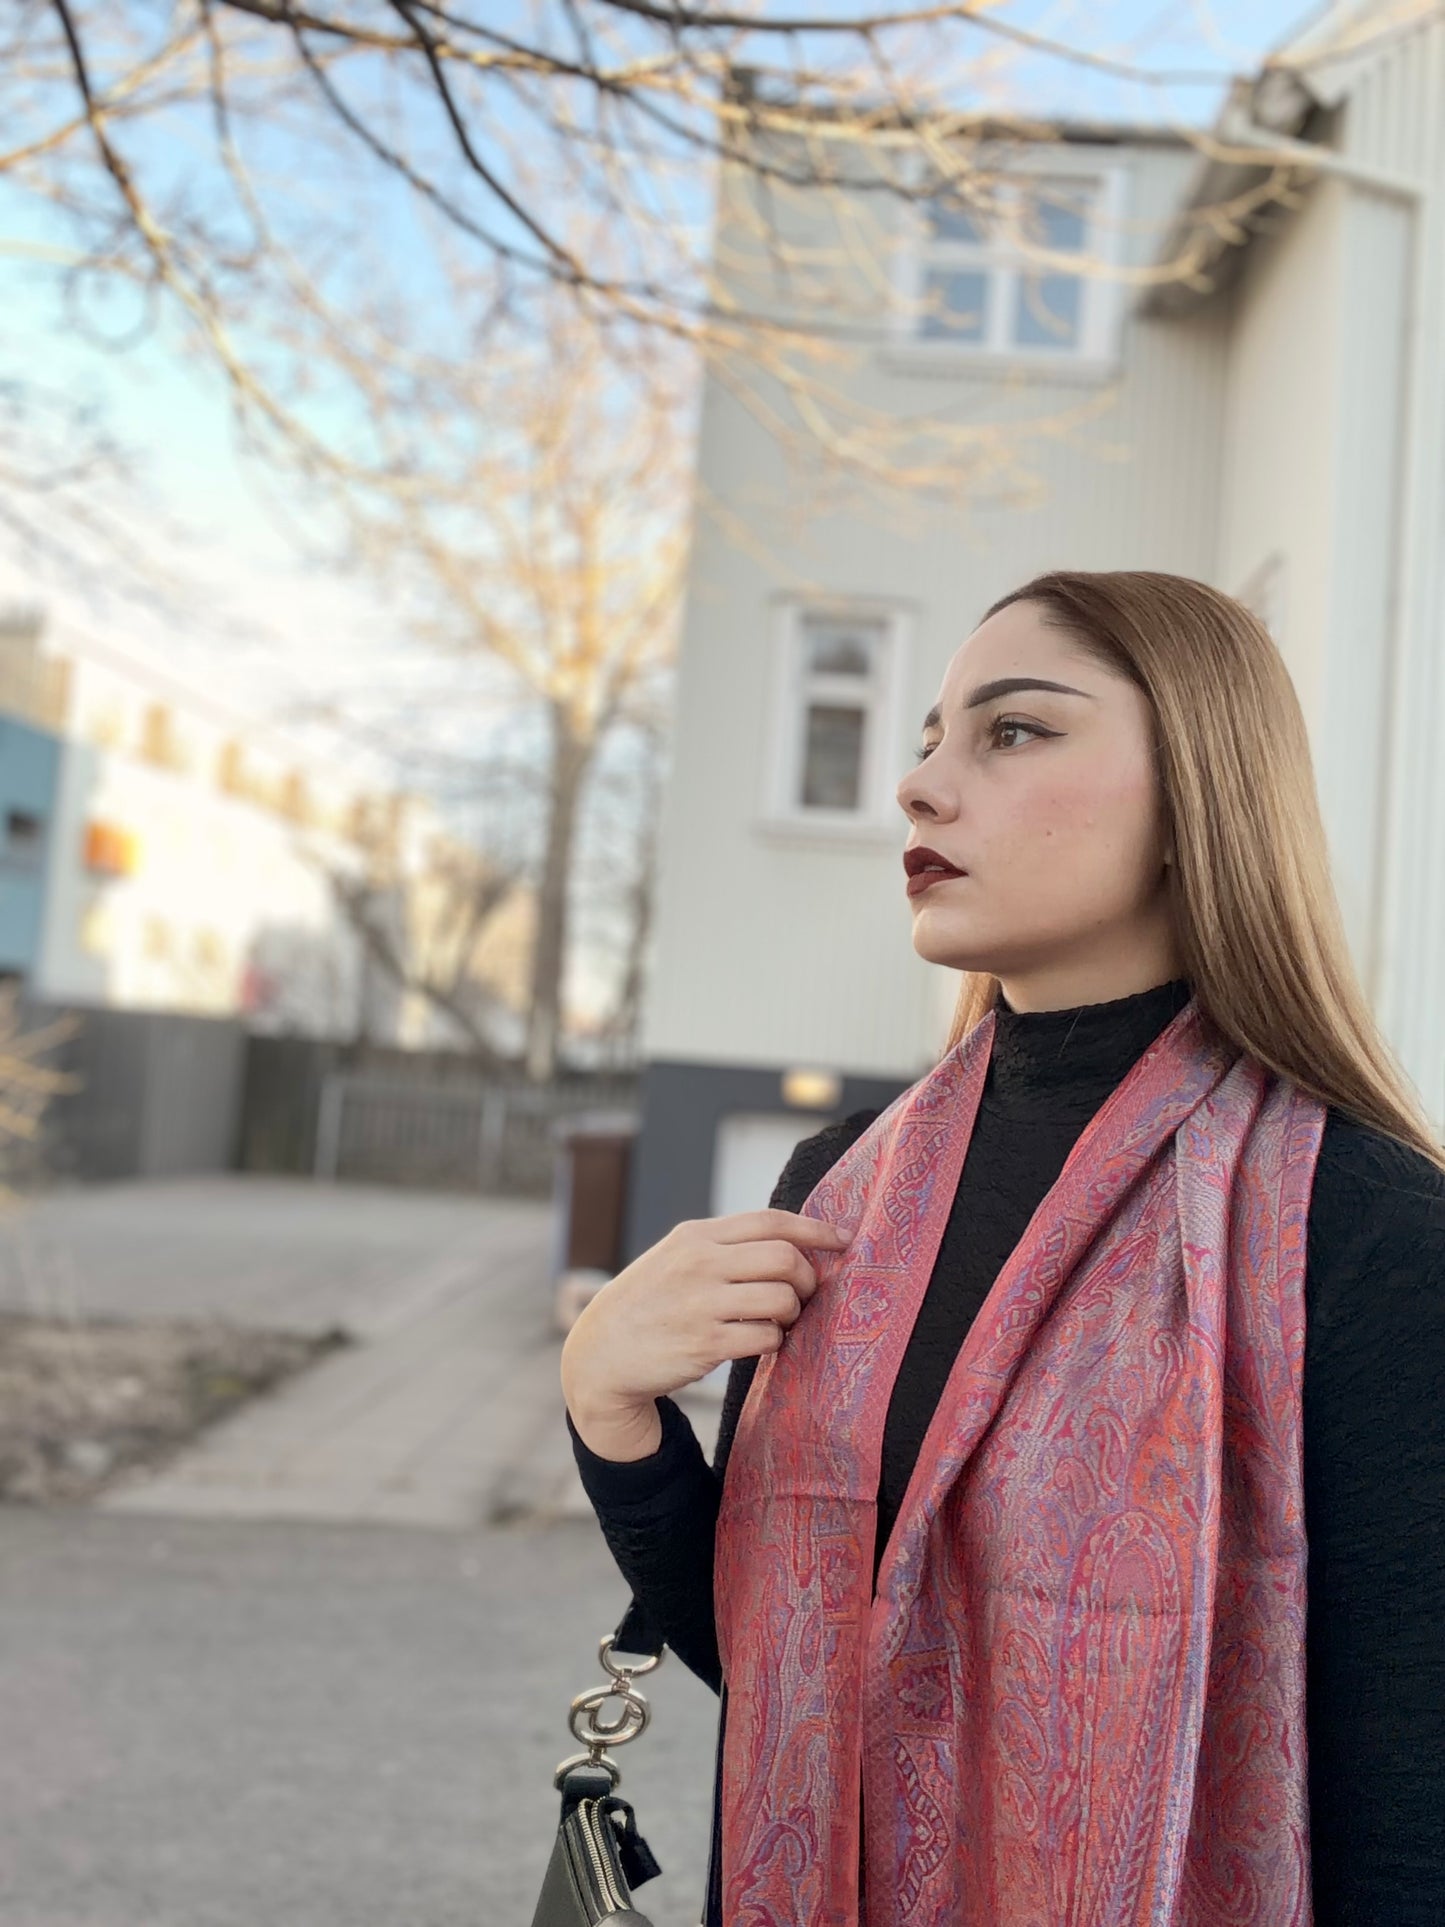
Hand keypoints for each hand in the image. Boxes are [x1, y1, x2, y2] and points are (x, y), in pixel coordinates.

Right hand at [560, 1207, 851, 1460]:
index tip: (842, 1240)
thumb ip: (724, 1247)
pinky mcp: (706, 1344)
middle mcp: (700, 1264)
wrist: (601, 1353)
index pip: (770, 1221)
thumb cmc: (650, 1303)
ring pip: (782, 1299)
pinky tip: (760, 1342)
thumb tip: (791, 1243)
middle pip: (784, 1258)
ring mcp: (702, 1304)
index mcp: (696, 1236)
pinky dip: (774, 1340)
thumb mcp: (676, 1258)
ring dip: (792, 1313)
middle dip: (807, 1278)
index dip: (814, 1229)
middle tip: (802, 1294)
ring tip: (779, 1321)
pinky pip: (766, 1337)